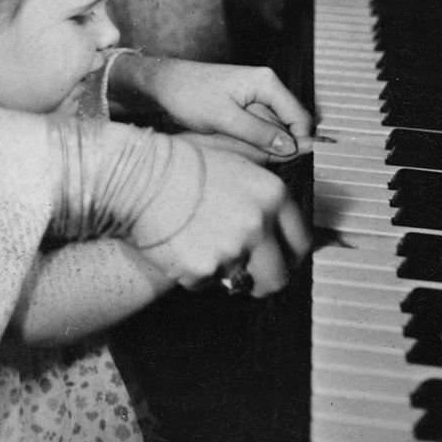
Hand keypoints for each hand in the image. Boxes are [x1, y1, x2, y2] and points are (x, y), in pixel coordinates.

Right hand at [133, 140, 309, 295]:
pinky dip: (196, 274)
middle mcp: (260, 223)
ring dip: (228, 275)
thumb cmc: (181, 163)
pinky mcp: (205, 269)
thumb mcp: (234, 157)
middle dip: (265, 279)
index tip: (280, 260)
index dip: (290, 255)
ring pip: (241, 283)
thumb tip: (284, 204)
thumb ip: (264, 183)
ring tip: (206, 250)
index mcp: (272, 194)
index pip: (301, 242)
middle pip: (279, 276)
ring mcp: (233, 248)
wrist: (140, 175)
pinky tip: (182, 248)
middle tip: (248, 274)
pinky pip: (207, 284)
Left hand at [136, 57, 312, 159]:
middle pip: (290, 124)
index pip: (300, 117)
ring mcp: (257, 95)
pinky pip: (260, 128)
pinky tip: (234, 141)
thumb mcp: (223, 118)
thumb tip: (289, 147)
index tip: (282, 162)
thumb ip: (258, 133)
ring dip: (263, 143)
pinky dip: (252, 139)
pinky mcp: (247, 105)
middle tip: (252, 154)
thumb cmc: (188, 93)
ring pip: (275, 129)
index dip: (297, 142)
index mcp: (267, 82)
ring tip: (238, 145)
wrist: (163, 83)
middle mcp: (267, 86)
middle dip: (277, 144)